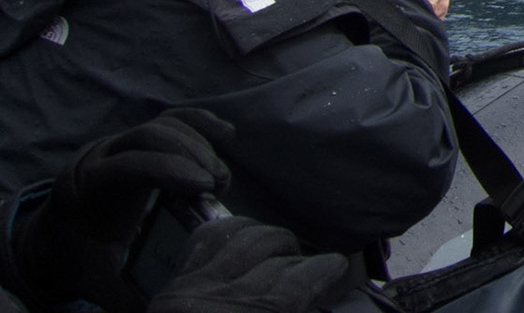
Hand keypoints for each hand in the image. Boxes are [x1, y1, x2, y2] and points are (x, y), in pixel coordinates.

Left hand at [14, 110, 232, 312]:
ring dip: (200, 145)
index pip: (131, 165)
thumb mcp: (95, 279)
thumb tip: (168, 305)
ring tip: (222, 178)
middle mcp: (104, 155)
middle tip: (218, 184)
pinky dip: (201, 123)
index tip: (204, 188)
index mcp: (87, 185)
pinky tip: (227, 133)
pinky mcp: (141, 141)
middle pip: (151, 135)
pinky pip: (173, 120)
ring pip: (166, 125)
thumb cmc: (77, 256)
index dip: (170, 170)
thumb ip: (128, 294)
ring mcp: (123, 142)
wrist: (55, 236)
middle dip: (191, 155)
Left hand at [148, 218, 346, 312]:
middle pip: (274, 256)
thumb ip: (292, 310)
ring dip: (270, 238)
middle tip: (310, 267)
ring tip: (282, 252)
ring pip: (243, 235)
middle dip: (298, 256)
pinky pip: (208, 237)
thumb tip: (316, 293)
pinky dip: (233, 231)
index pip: (296, 282)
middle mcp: (215, 301)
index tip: (337, 265)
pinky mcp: (172, 283)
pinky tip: (247, 239)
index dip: (323, 269)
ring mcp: (190, 288)